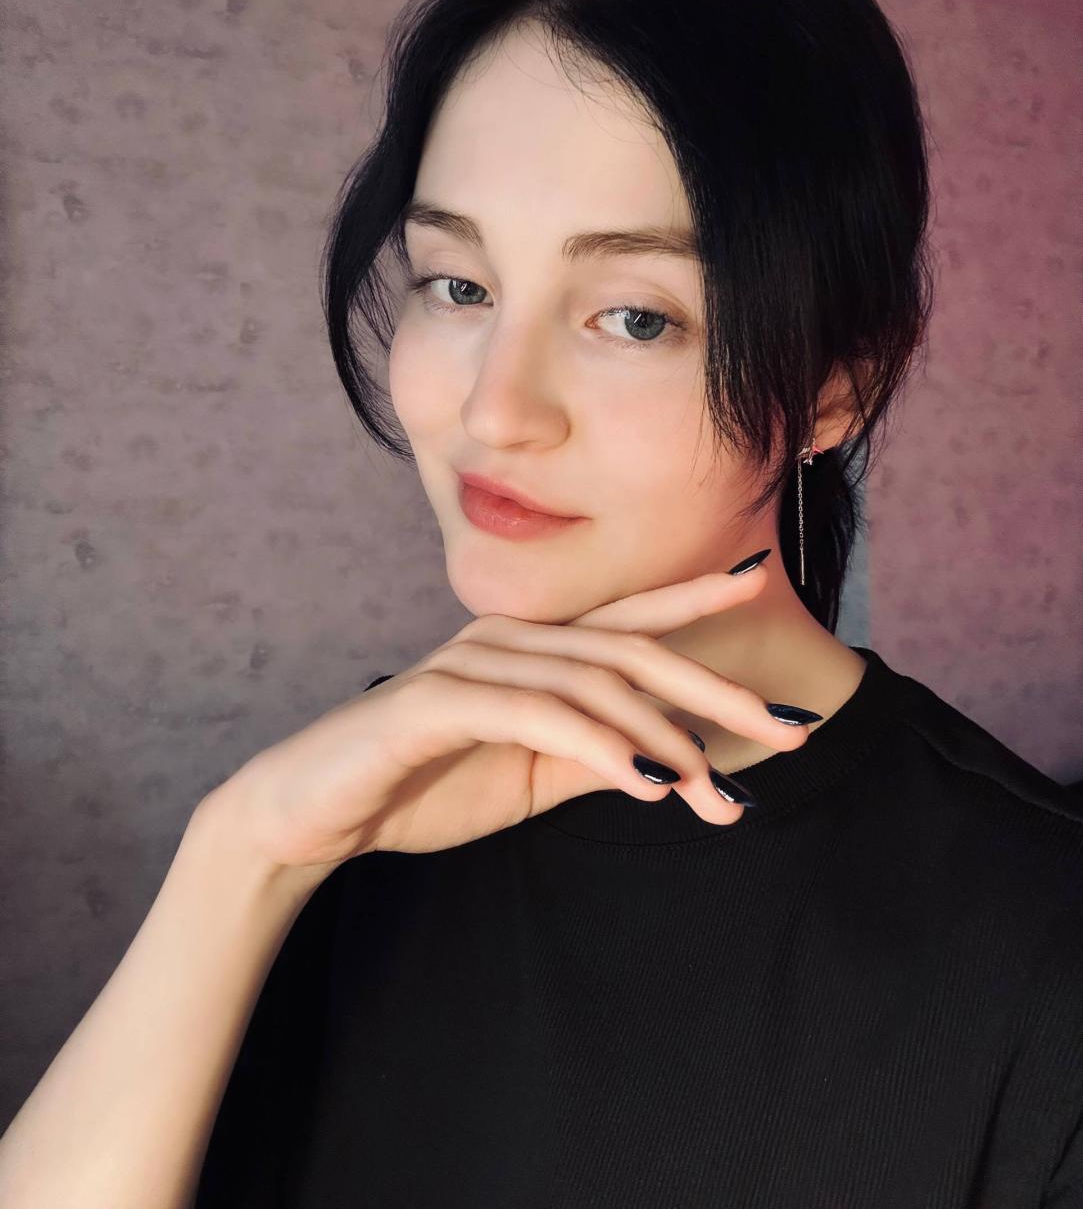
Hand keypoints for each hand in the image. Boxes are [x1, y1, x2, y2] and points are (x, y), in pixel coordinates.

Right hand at [222, 558, 808, 868]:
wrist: (310, 813)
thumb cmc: (419, 785)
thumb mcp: (528, 777)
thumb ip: (594, 758)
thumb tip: (674, 759)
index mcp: (530, 649)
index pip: (626, 620)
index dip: (692, 597)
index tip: (756, 579)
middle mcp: (506, 639)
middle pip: (629, 650)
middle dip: (715, 689)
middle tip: (788, 730)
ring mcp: (469, 664)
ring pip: (590, 683)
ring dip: (661, 733)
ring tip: (714, 785)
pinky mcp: (435, 701)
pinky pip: (533, 714)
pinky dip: (596, 744)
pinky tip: (644, 777)